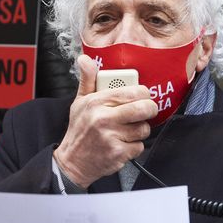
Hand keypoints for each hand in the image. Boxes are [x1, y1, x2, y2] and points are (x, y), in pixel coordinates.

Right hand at [53, 54, 157, 187]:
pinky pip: (139, 146)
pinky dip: (134, 147)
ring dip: (139, 130)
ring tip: (127, 130)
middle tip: (146, 111)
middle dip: (150, 109)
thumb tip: (84, 60)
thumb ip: (87, 80)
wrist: (72, 162)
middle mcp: (103, 118)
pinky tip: (122, 144)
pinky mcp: (118, 153)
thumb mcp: (80, 102)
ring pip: (143, 129)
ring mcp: (111, 137)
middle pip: (144, 108)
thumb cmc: (79, 130)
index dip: (143, 93)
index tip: (142, 96)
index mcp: (96, 102)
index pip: (132, 91)